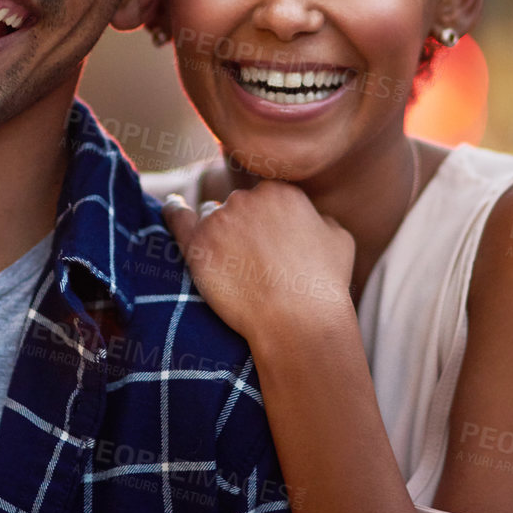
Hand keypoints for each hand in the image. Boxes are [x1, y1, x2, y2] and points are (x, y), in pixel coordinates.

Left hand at [163, 180, 355, 349]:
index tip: (269, 240)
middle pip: (237, 204)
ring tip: (232, 265)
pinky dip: (174, 211)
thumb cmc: (323, 285)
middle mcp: (248, 198)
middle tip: (255, 261)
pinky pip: (178, 217)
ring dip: (218, 232)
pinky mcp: (198, 244)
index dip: (267, 219)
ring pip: (212, 215)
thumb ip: (320, 218)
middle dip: (243, 225)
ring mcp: (220, 219)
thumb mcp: (340, 239)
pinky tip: (173, 207)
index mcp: (281, 191)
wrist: (297, 322)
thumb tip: (311, 217)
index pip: (264, 195)